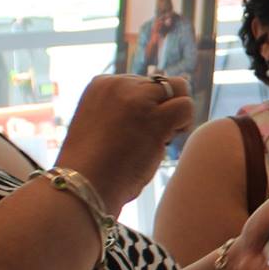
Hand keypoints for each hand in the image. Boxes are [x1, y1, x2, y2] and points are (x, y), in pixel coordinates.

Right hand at [55, 74, 194, 208]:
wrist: (83, 185)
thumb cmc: (92, 168)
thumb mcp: (101, 125)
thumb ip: (124, 110)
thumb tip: (163, 106)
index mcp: (102, 84)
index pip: (142, 84)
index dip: (147, 108)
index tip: (132, 131)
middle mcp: (119, 84)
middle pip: (162, 85)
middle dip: (163, 109)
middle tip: (148, 137)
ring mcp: (136, 99)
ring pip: (178, 89)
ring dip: (176, 115)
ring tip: (159, 139)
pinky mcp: (154, 117)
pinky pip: (186, 107)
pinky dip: (183, 125)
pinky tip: (165, 142)